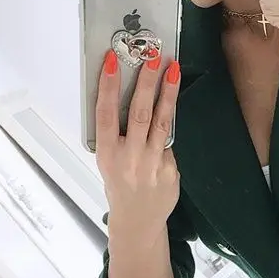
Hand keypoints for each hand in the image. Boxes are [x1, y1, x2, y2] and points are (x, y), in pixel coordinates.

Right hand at [95, 50, 181, 240]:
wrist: (138, 220)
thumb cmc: (120, 184)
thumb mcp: (108, 160)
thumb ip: (116, 134)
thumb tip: (125, 96)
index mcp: (107, 153)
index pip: (105, 114)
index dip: (108, 86)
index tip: (112, 61)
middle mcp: (129, 157)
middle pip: (140, 113)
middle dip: (147, 82)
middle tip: (154, 57)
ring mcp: (152, 164)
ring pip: (162, 122)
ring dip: (168, 92)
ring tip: (173, 70)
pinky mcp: (171, 169)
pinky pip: (170, 142)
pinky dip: (167, 132)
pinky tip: (165, 125)